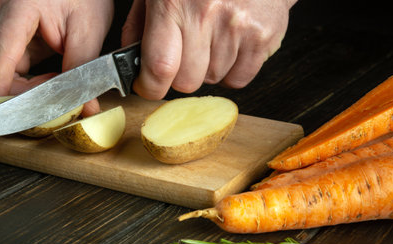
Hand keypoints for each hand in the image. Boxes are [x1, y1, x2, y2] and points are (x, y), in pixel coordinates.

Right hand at [0, 0, 113, 115]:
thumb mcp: (88, 29)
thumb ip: (83, 70)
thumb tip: (85, 107)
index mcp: (14, 12)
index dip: (0, 95)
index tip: (13, 119)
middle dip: (13, 97)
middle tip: (48, 108)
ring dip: (18, 90)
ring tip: (52, 88)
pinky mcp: (4, 35)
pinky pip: (3, 67)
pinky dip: (22, 82)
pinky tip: (47, 80)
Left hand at [121, 0, 296, 99]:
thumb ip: (140, 24)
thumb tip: (130, 60)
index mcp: (173, 2)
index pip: (159, 67)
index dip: (151, 87)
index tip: (149, 86)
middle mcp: (206, 15)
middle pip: (187, 82)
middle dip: (182, 75)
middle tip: (185, 54)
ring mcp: (238, 27)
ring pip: (213, 80)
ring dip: (208, 69)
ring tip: (212, 40)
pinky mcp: (262, 37)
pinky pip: (238, 80)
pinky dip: (231, 72)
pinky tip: (229, 47)